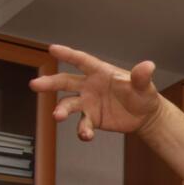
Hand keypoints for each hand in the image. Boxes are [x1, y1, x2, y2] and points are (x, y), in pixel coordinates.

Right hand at [29, 44, 162, 140]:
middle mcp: (89, 86)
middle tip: (35, 85)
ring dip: (61, 110)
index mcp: (100, 72)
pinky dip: (82, 130)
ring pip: (69, 104)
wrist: (145, 116)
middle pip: (65, 82)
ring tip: (57, 116)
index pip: (81, 61)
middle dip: (50, 83)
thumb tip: (148, 66)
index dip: (68, 54)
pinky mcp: (92, 118)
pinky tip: (86, 135)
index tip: (52, 49)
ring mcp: (88, 102)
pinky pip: (83, 124)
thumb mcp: (145, 86)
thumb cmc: (143, 95)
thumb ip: (142, 77)